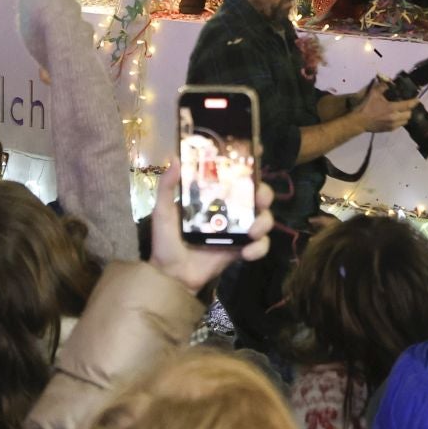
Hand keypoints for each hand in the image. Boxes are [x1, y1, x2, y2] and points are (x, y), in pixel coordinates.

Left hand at [147, 164, 274, 293]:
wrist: (172, 274)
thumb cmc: (166, 240)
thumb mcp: (162, 211)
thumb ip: (167, 186)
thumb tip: (174, 158)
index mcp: (211, 196)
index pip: (234, 176)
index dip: (249, 165)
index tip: (258, 153)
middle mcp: (228, 210)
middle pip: (256, 195)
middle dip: (264, 194)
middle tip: (259, 199)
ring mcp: (236, 230)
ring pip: (263, 219)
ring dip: (264, 222)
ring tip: (252, 231)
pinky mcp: (240, 250)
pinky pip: (259, 245)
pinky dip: (259, 248)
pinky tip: (247, 252)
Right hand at [352, 78, 418, 133]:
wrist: (360, 121)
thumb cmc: (366, 107)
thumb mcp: (373, 94)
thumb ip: (382, 87)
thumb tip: (388, 82)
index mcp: (391, 108)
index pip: (407, 105)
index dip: (414, 102)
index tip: (417, 99)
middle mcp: (394, 117)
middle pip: (409, 115)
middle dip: (409, 110)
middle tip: (406, 106)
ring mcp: (392, 125)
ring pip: (405, 121)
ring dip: (405, 116)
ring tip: (401, 112)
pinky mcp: (389, 130)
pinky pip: (399, 126)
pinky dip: (400, 121)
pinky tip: (395, 117)